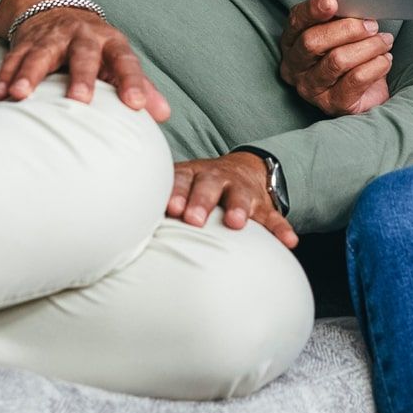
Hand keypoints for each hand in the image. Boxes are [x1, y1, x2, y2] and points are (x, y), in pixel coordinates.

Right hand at [0, 7, 170, 120]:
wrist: (59, 12)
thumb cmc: (97, 48)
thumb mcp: (119, 61)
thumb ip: (142, 87)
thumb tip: (165, 115)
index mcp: (111, 42)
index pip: (125, 61)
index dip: (132, 82)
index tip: (136, 105)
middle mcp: (83, 36)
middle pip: (83, 54)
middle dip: (81, 77)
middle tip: (79, 100)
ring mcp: (52, 37)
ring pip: (40, 54)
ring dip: (29, 75)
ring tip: (19, 96)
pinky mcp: (27, 42)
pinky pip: (14, 58)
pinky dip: (5, 76)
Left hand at [167, 154, 297, 247]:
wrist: (241, 169)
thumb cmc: (198, 186)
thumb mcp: (180, 184)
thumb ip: (159, 199)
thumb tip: (123, 224)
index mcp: (193, 174)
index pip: (182, 180)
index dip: (176, 193)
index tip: (170, 209)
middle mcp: (218, 178)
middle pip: (210, 185)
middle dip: (201, 201)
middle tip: (194, 219)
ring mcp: (243, 190)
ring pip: (242, 197)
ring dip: (239, 208)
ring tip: (236, 223)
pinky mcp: (264, 205)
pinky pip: (274, 217)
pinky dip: (282, 229)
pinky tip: (290, 242)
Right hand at [277, 0, 393, 116]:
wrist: (369, 93)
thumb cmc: (351, 54)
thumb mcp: (341, 33)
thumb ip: (339, 17)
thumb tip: (353, 2)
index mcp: (291, 42)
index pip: (296, 21)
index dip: (312, 10)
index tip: (332, 2)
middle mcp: (294, 67)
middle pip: (313, 42)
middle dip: (347, 29)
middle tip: (372, 25)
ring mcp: (311, 88)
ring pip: (337, 60)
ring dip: (367, 47)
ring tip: (384, 41)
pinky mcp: (332, 105)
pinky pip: (356, 79)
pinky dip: (376, 65)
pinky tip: (385, 60)